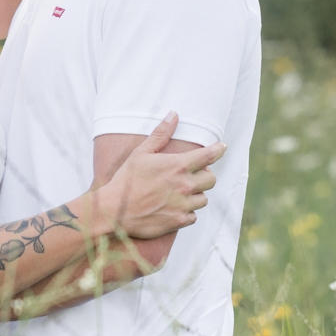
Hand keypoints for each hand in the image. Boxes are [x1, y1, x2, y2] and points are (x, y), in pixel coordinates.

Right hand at [94, 113, 225, 238]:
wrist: (114, 211)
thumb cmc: (126, 180)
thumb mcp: (140, 153)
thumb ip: (160, 135)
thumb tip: (174, 114)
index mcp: (177, 166)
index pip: (209, 155)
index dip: (218, 150)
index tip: (222, 147)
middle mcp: (185, 185)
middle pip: (211, 179)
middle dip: (204, 176)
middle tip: (191, 176)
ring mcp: (183, 204)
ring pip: (203, 198)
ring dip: (195, 195)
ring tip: (179, 194)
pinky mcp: (179, 221)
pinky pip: (193, 216)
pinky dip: (187, 212)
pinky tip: (173, 208)